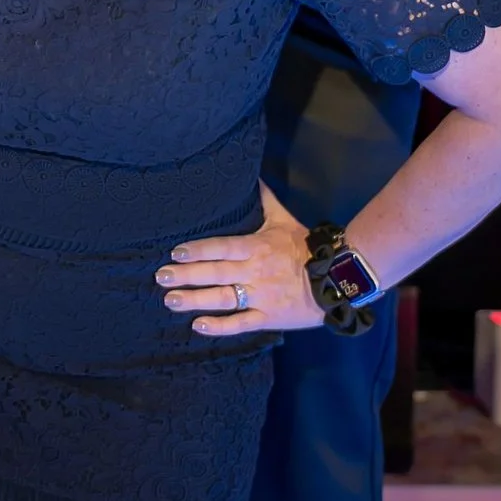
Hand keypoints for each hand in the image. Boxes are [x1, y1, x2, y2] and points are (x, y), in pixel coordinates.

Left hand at [158, 182, 325, 334]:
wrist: (340, 278)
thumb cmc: (307, 248)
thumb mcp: (284, 219)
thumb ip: (264, 200)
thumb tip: (251, 173)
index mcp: (257, 247)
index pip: (222, 247)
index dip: (198, 250)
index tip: (175, 252)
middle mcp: (255, 272)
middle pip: (216, 273)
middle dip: (187, 275)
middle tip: (160, 277)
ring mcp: (262, 296)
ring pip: (224, 299)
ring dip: (195, 300)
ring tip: (170, 300)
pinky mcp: (270, 317)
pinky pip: (242, 323)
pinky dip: (221, 326)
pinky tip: (198, 326)